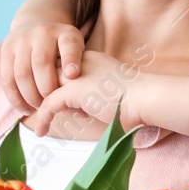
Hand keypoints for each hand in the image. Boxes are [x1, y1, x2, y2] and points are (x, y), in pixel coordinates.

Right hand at [0, 19, 85, 114]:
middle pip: (41, 62)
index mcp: (65, 33)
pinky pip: (7, 79)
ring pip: (22, 73)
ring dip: (30, 96)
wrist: (35, 26)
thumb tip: (78, 99)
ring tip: (39, 108)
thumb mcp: (77, 51)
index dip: (70, 59)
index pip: (69, 44)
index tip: (73, 75)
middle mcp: (42, 33)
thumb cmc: (63, 50)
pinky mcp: (6, 51)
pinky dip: (16, 98)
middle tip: (52, 104)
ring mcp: (21, 41)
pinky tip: (26, 109)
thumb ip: (81, 69)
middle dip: (47, 88)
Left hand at [28, 50, 149, 135]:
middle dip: (48, 95)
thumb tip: (78, 110)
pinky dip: (42, 118)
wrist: (147, 98)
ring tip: (44, 124)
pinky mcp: (72, 90)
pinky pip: (48, 104)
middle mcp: (80, 61)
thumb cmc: (138, 100)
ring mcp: (76, 74)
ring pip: (46, 88)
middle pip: (51, 76)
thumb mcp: (111, 91)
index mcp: (91, 59)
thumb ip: (93, 94)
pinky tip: (41, 131)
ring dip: (44, 107)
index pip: (63, 68)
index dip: (60, 87)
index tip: (63, 106)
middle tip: (45, 114)